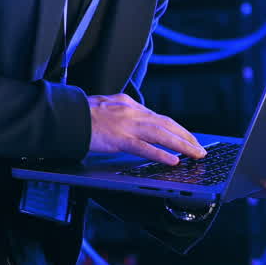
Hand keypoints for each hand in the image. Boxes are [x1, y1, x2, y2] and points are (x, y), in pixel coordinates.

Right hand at [87, 93, 205, 165]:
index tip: (188, 137)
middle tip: (200, 148)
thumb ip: (122, 114)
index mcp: (129, 104)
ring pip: (162, 134)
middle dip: (186, 136)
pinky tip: (173, 160)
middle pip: (166, 124)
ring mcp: (126, 125)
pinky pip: (144, 148)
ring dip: (182, 145)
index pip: (159, 117)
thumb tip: (134, 123)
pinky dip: (161, 154)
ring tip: (196, 154)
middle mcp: (132, 112)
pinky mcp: (118, 138)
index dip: (176, 128)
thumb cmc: (81, 114)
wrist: (65, 115)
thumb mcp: (106, 107)